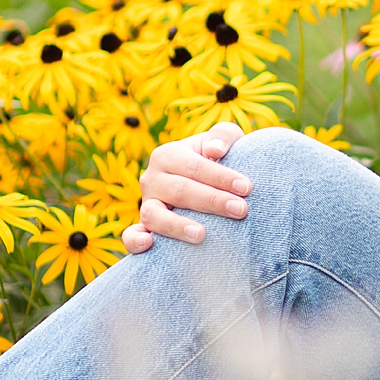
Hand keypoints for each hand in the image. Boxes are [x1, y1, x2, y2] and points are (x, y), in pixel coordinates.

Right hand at [126, 121, 249, 250]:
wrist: (208, 184)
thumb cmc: (219, 159)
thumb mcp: (224, 140)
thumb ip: (223, 136)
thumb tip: (215, 151)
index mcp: (168, 155)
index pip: (195, 166)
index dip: (221, 177)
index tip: (247, 188)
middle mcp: (152, 179)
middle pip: (180, 191)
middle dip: (212, 201)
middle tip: (241, 210)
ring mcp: (146, 205)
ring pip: (154, 215)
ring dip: (177, 225)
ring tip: (201, 234)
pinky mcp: (145, 228)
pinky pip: (132, 236)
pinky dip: (135, 241)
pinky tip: (149, 244)